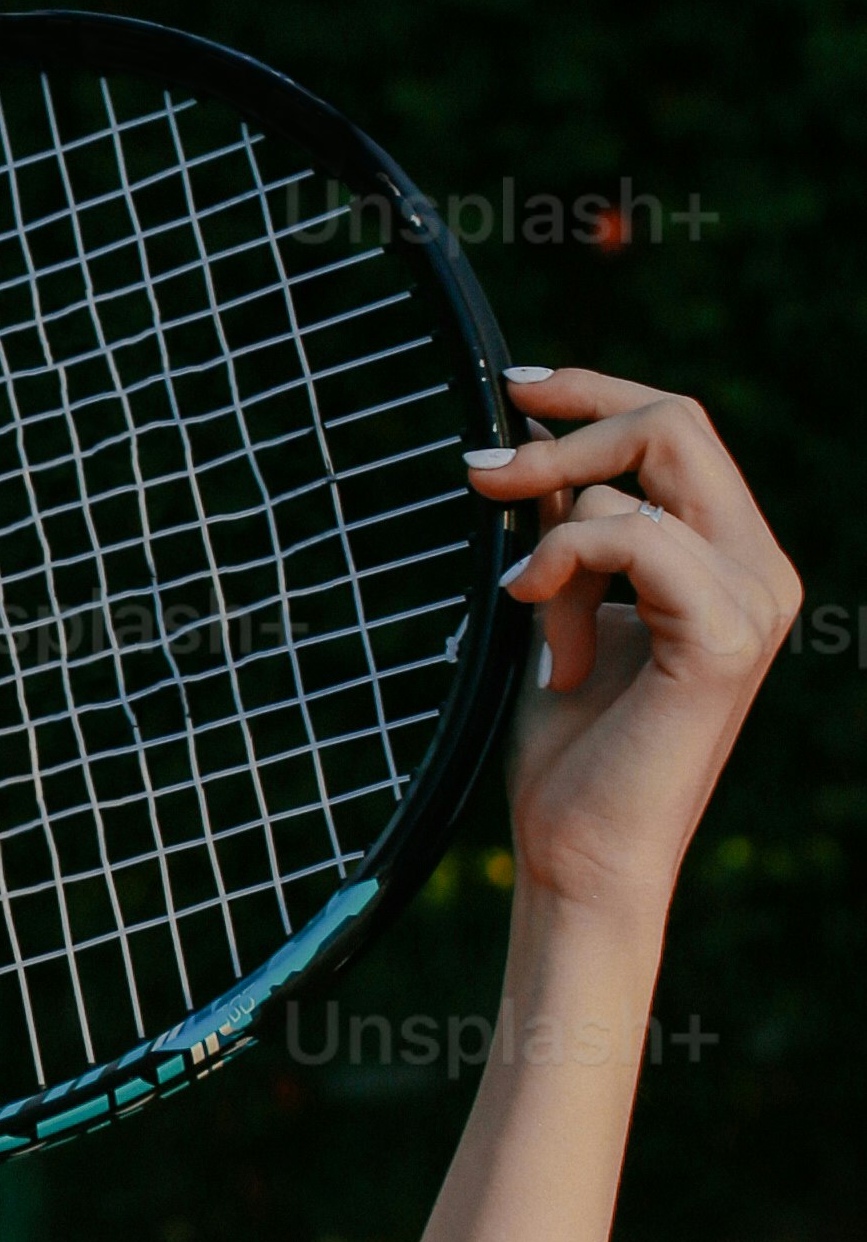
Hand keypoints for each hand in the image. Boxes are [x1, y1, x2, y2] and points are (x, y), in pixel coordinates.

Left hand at [463, 370, 799, 930]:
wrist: (582, 851)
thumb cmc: (568, 742)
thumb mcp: (557, 602)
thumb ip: (564, 525)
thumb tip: (529, 440)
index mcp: (730, 556)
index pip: (678, 426)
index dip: (593, 392)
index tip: (512, 390)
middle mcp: (760, 569)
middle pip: (675, 422)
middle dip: (566, 432)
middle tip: (481, 476)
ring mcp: (753, 600)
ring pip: (640, 480)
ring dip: (554, 539)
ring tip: (532, 619)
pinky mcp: (724, 636)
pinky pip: (634, 538)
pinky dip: (564, 564)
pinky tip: (534, 613)